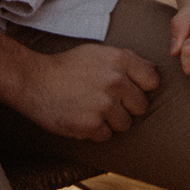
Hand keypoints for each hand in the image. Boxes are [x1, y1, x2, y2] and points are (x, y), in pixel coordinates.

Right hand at [5, 42, 160, 141]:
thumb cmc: (68, 67)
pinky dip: (95, 132)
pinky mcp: (90, 125)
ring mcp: (103, 104)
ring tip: (91, 108)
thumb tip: (154, 71)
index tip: (128, 89)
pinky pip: (106, 136)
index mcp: (120, 60)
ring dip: (110, 121)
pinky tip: (81, 117)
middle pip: (141, 106)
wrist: (34, 81)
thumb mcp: (99, 53)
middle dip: (126, 107)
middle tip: (104, 101)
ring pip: (125, 124)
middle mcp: (116, 81)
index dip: (141, 88)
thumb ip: (128, 60)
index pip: (153, 81)